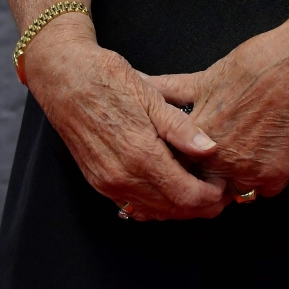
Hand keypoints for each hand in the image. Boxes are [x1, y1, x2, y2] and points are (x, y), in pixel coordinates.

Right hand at [23, 16, 229, 220]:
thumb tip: (210, 148)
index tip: (225, 186)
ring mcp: (106, 182)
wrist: (63, 76)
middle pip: (171, 209)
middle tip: (221, 194)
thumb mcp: (150, 95)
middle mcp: (121, 176)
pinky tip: (168, 191)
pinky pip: (132, 204)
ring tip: (200, 192)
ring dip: (178, 208)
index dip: (210, 197)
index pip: (185, 195)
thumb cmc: (106, 78)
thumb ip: (180, 128)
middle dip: (200, 206)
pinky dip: (155, 204)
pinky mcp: (97, 180)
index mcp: (139, 154)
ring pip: (152, 211)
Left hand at [152, 30, 288, 197]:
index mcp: (194, 136)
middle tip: (218, 160)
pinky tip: (267, 152)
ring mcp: (245, 173)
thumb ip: (172, 90)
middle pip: (201, 186)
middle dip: (205, 178)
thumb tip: (143, 83)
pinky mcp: (273, 177)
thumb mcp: (205, 76)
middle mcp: (216, 161)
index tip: (184, 160)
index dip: (178, 164)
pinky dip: (264, 176)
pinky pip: (263, 191)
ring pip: (232, 193)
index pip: (172, 167)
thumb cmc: (254, 64)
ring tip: (245, 155)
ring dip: (235, 180)